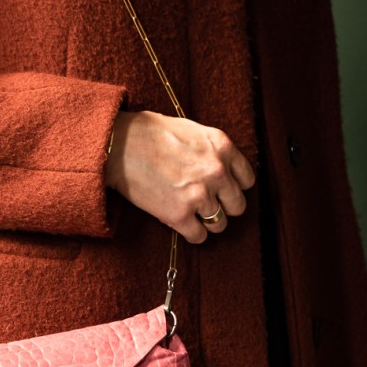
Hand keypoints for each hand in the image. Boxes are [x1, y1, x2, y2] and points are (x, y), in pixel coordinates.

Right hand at [105, 110, 255, 242]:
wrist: (118, 145)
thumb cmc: (148, 133)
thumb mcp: (191, 129)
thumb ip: (211, 149)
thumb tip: (221, 166)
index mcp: (222, 147)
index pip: (248, 180)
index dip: (235, 186)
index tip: (224, 190)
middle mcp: (216, 172)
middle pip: (238, 206)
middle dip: (224, 206)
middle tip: (209, 204)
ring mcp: (199, 195)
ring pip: (220, 224)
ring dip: (208, 222)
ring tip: (194, 215)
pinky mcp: (179, 215)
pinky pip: (199, 236)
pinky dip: (193, 234)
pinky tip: (184, 225)